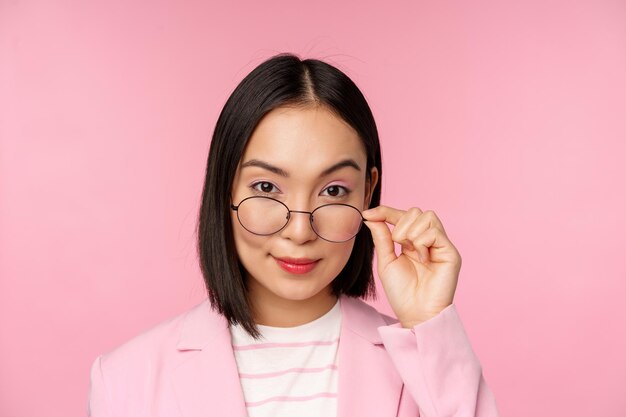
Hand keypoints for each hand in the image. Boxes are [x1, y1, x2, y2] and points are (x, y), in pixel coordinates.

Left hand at [362, 205, 461, 327]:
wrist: (415, 314)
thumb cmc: (402, 293)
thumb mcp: (386, 261)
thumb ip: (382, 238)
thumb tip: (371, 216)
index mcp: (412, 241)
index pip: (402, 216)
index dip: (386, 211)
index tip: (368, 213)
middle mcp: (428, 241)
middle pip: (416, 211)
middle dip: (400, 224)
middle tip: (398, 244)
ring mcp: (440, 245)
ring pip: (427, 216)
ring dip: (411, 232)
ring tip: (410, 252)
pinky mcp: (450, 253)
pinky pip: (435, 232)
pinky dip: (422, 243)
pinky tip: (422, 259)